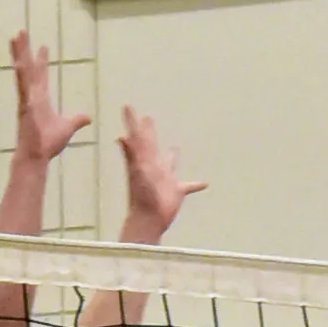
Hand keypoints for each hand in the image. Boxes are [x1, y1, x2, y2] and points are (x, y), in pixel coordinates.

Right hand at [8, 29, 87, 168]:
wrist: (38, 156)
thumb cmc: (48, 144)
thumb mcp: (67, 128)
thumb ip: (76, 120)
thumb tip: (88, 117)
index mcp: (41, 99)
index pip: (41, 75)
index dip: (42, 61)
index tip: (44, 46)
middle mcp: (32, 95)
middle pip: (29, 67)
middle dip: (25, 49)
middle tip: (22, 31)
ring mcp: (27, 98)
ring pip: (23, 71)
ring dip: (19, 53)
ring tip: (16, 35)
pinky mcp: (25, 105)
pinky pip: (23, 86)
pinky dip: (21, 73)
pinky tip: (18, 60)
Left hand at [116, 106, 199, 239]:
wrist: (149, 219)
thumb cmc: (142, 196)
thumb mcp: (137, 172)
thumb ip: (132, 154)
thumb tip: (122, 137)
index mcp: (145, 159)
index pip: (139, 136)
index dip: (133, 122)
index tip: (127, 106)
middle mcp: (154, 166)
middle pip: (152, 144)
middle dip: (149, 131)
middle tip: (149, 118)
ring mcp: (166, 179)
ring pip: (170, 163)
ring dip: (172, 156)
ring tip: (175, 146)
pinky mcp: (177, 191)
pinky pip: (189, 186)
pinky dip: (196, 184)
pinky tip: (205, 183)